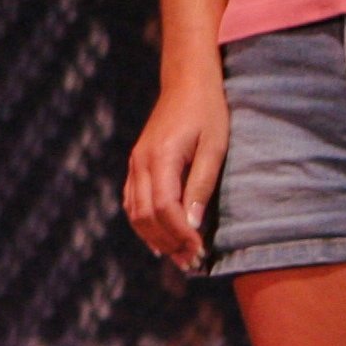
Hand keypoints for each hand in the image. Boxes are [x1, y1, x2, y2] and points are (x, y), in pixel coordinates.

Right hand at [123, 74, 228, 273]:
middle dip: (168, 242)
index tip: (200, 252)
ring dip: (154, 237)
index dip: (180, 235)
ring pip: (134, 212)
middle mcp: (141, 162)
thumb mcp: (214, 147)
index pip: (164, 208)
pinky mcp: (136, 163)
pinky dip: (143, 223)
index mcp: (160, 157)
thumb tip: (193, 223)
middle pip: (145, 215)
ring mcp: (135, 162)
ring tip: (177, 256)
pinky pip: (132, 201)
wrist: (187, 82)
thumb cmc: (208, 112)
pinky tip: (159, 237)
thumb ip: (201, 185)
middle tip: (190, 262)